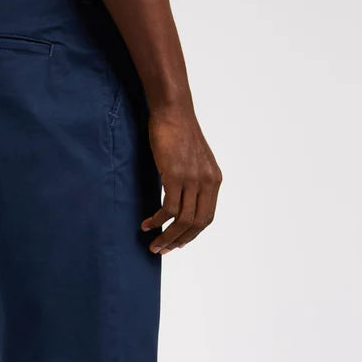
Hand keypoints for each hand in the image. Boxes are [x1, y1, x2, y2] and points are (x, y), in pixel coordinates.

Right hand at [140, 107, 221, 253]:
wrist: (173, 111)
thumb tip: (181, 199)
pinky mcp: (176, 176)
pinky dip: (157, 220)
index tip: (177, 244)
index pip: (206, 217)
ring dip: (167, 236)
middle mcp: (207, 182)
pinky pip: (169, 209)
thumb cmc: (178, 132)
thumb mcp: (193, 160)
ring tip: (153, 244)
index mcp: (214, 180)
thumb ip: (193, 180)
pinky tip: (146, 224)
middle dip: (179, 241)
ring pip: (182, 220)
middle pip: (197, 224)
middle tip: (162, 250)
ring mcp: (193, 179)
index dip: (192, 235)